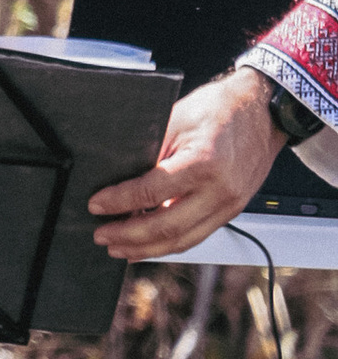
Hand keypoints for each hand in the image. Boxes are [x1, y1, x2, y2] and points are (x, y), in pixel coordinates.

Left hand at [88, 70, 283, 260]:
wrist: (263, 114)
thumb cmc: (221, 109)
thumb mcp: (177, 118)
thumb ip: (151, 149)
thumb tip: (120, 175)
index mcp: (203, 163)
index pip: (151, 192)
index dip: (119, 201)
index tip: (96, 205)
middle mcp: (220, 191)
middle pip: (167, 227)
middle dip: (128, 236)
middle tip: (102, 235)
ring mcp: (229, 206)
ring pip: (183, 241)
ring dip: (148, 249)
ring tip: (120, 248)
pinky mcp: (231, 212)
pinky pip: (197, 236)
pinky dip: (170, 243)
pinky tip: (150, 243)